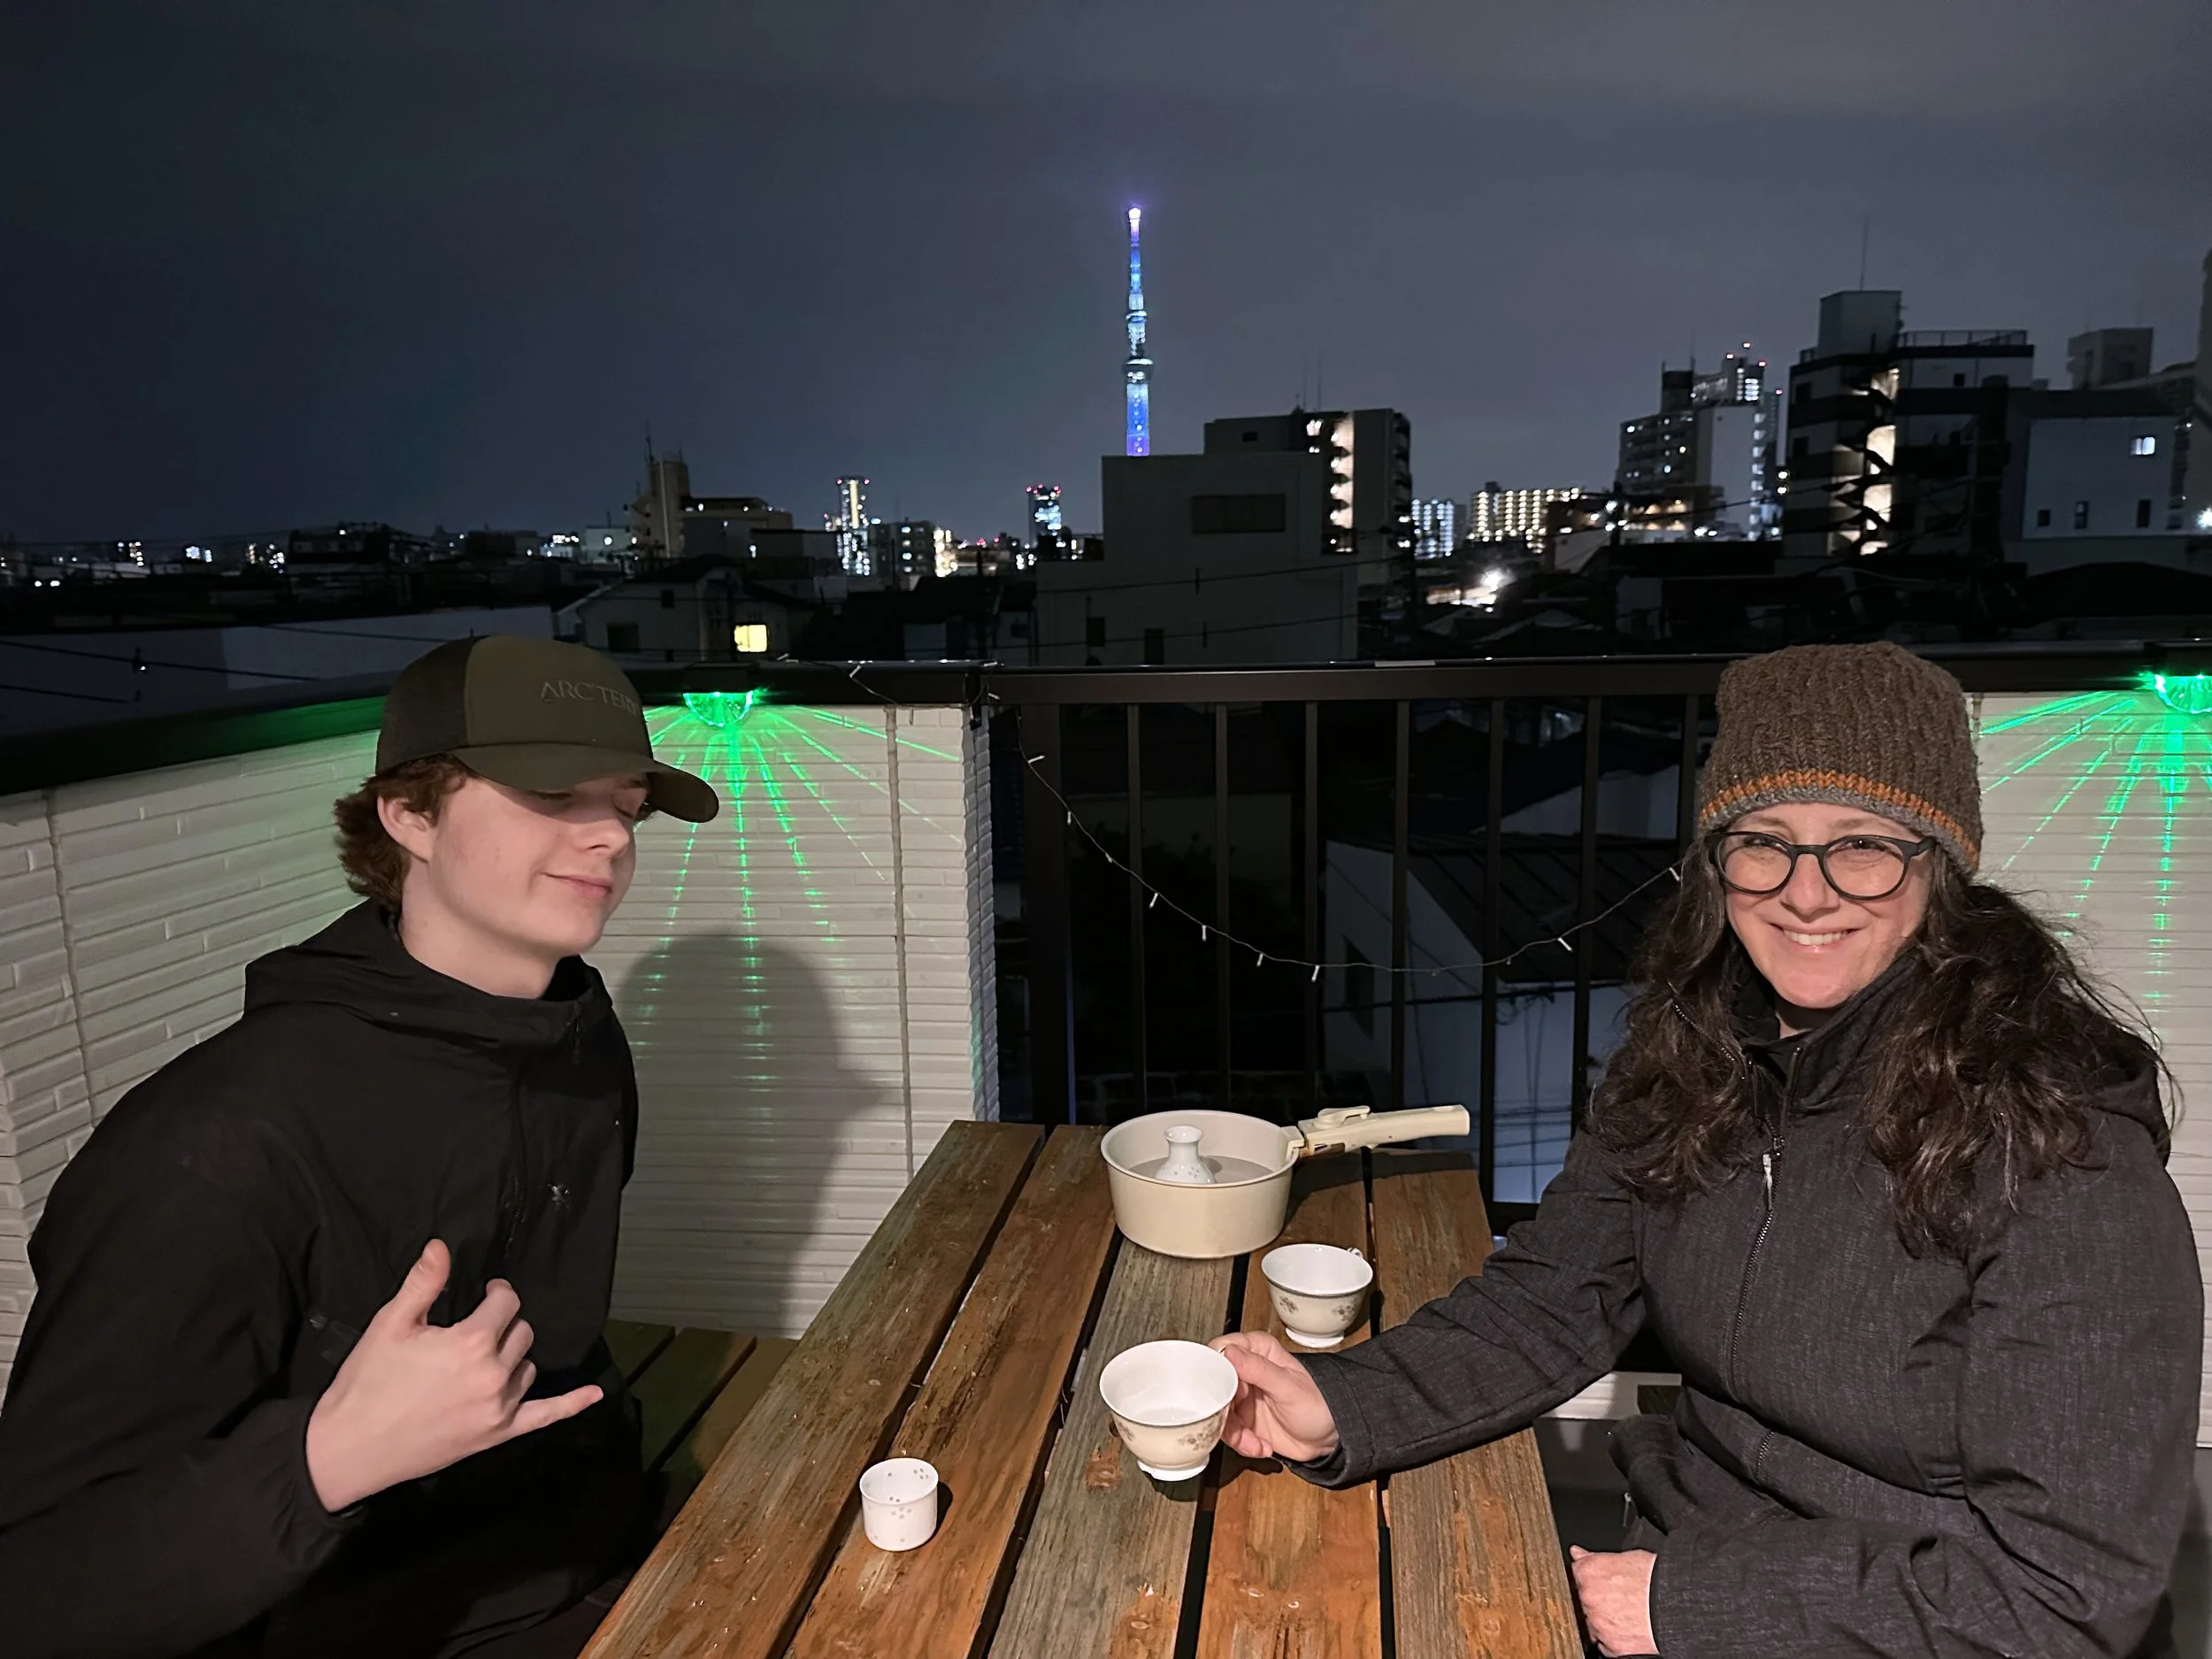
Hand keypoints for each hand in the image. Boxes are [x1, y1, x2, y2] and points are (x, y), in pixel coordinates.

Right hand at [304, 1239, 602, 1511]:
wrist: (348, 1447)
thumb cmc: (367, 1383)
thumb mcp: (390, 1324)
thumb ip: (424, 1282)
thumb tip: (442, 1246)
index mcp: (471, 1343)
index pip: (506, 1302)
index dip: (496, 1294)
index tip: (485, 1294)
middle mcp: (493, 1375)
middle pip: (521, 1332)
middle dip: (502, 1324)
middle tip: (476, 1327)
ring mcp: (498, 1409)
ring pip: (526, 1366)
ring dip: (512, 1356)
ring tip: (482, 1357)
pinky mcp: (496, 1436)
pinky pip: (544, 1416)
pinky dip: (571, 1404)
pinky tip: (594, 1393)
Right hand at [1207, 1331, 1340, 1462]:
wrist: (1327, 1438)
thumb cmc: (1317, 1404)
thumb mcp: (1288, 1387)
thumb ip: (1259, 1368)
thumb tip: (1230, 1351)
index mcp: (1256, 1351)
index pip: (1221, 1350)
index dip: (1214, 1372)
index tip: (1219, 1393)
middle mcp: (1245, 1371)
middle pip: (1213, 1386)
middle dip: (1223, 1412)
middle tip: (1238, 1427)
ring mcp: (1241, 1396)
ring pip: (1217, 1412)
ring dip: (1234, 1434)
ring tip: (1255, 1443)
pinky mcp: (1241, 1419)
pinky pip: (1227, 1431)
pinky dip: (1241, 1443)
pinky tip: (1261, 1446)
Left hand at [1569, 1546, 1656, 1656]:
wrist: (1678, 1605)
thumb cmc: (1657, 1579)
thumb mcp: (1627, 1556)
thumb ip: (1594, 1557)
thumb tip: (1578, 1553)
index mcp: (1589, 1572)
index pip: (1578, 1572)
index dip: (1592, 1577)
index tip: (1601, 1580)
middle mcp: (1589, 1599)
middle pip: (1585, 1599)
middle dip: (1598, 1599)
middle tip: (1620, 1597)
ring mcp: (1599, 1625)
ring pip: (1594, 1623)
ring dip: (1606, 1619)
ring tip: (1629, 1614)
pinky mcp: (1612, 1647)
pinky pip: (1607, 1645)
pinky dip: (1615, 1639)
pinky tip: (1631, 1628)